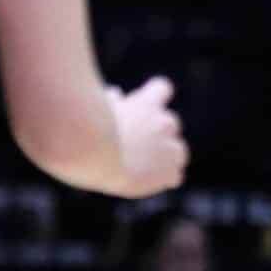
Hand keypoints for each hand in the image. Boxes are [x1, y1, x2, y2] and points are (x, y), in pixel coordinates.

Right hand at [107, 76, 188, 198]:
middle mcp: (164, 122)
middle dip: (157, 132)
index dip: (156, 96)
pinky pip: (174, 176)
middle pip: (171, 123)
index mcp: (147, 104)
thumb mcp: (100, 109)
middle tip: (136, 145)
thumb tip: (116, 94)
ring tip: (142, 167)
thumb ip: (113, 102)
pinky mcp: (170, 171)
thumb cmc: (91, 131)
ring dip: (166, 157)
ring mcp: (170, 148)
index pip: (162, 88)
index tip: (146, 105)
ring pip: (179, 152)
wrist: (98, 156)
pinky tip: (145, 182)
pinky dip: (163, 180)